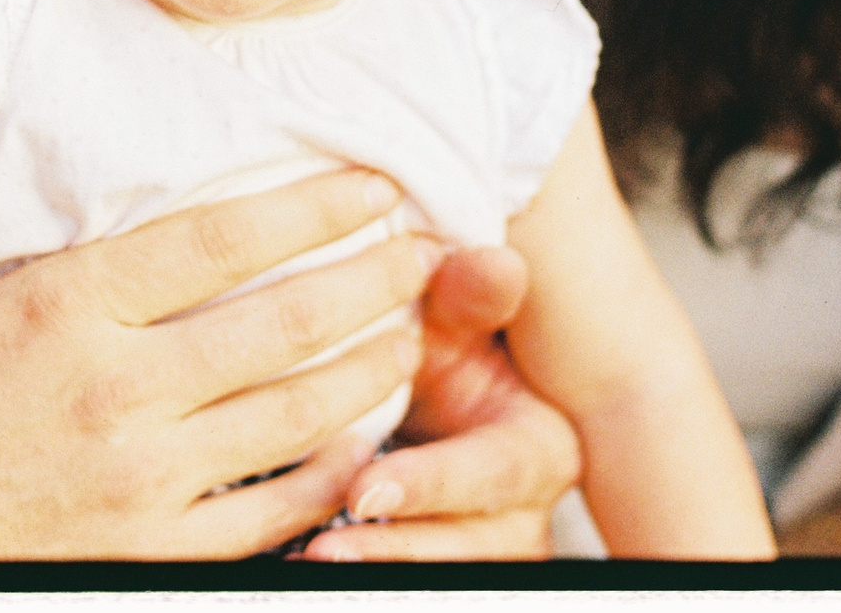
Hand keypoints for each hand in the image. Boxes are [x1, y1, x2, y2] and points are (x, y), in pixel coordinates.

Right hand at [0, 149, 443, 558]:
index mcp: (59, 310)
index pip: (220, 241)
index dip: (312, 207)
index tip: (371, 184)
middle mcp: (116, 392)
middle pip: (284, 324)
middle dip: (373, 282)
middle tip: (431, 253)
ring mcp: (141, 482)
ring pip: (295, 415)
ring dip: (370, 370)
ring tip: (415, 335)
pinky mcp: (148, 553)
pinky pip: (268, 513)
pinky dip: (328, 477)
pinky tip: (364, 447)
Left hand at [305, 244, 582, 560]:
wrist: (432, 394)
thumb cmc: (443, 351)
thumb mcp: (453, 319)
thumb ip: (468, 296)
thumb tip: (493, 262)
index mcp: (538, 447)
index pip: (496, 472)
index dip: (433, 484)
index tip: (365, 488)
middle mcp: (523, 509)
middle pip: (475, 546)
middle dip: (398, 546)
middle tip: (327, 541)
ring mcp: (488, 547)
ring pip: (448, 572)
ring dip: (378, 565)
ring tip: (310, 555)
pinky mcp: (450, 563)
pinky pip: (412, 579)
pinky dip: (368, 571)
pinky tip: (302, 557)